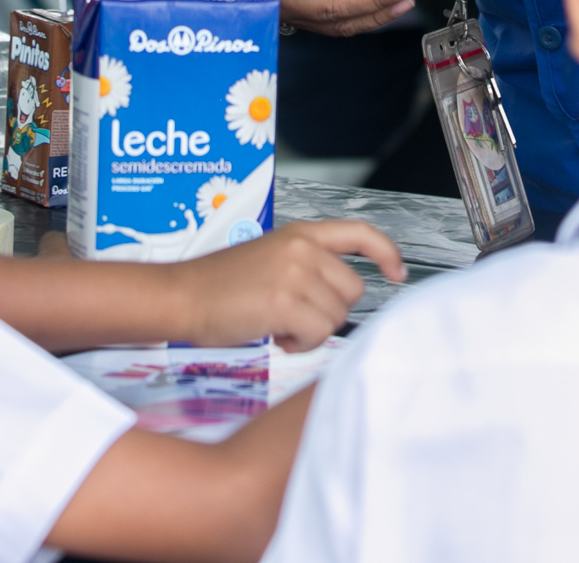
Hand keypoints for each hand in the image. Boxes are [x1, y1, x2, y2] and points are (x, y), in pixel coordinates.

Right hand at [163, 220, 406, 350]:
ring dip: (312, 331)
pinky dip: (301, 344)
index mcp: (301, 234)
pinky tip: (276, 336)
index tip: (397, 273)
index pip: (360, 234)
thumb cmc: (220, 287)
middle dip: (329, 311)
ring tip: (279, 324)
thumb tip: (339, 296)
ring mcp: (294, 274)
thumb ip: (307, 267)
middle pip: (353, 290)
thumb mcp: (271, 259)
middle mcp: (302, 248)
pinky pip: (317, 334)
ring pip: (337, 316)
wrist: (181, 296)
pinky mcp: (284, 302)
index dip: (386, 253)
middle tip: (293, 316)